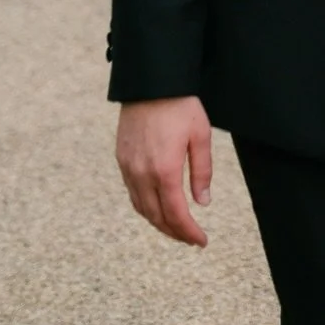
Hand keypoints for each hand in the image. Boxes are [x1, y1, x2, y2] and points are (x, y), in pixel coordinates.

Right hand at [116, 96, 213, 246]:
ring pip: (142, 208)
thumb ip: (202, 171)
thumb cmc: (180, 106)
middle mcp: (142, 174)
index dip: (189, 232)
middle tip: (191, 239)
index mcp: (164, 170)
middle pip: (156, 217)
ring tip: (176, 228)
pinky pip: (132, 193)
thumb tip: (202, 202)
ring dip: (159, 223)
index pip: (176, 214)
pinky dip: (146, 207)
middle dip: (175, 233)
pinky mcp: (122, 160)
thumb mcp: (200, 136)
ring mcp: (129, 168)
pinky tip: (158, 207)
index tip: (201, 241)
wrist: (149, 83)